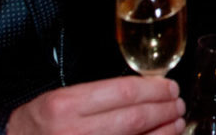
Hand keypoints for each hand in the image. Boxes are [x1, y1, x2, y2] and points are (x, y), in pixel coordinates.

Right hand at [7, 76, 185, 134]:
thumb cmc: (37, 125)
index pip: (122, 92)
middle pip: (134, 117)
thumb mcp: (60, 98)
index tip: (168, 85)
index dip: (153, 89)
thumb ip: (97, 95)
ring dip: (164, 131)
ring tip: (178, 121)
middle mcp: (76, 131)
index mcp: (67, 105)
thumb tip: (141, 91)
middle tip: (178, 102)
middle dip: (163, 108)